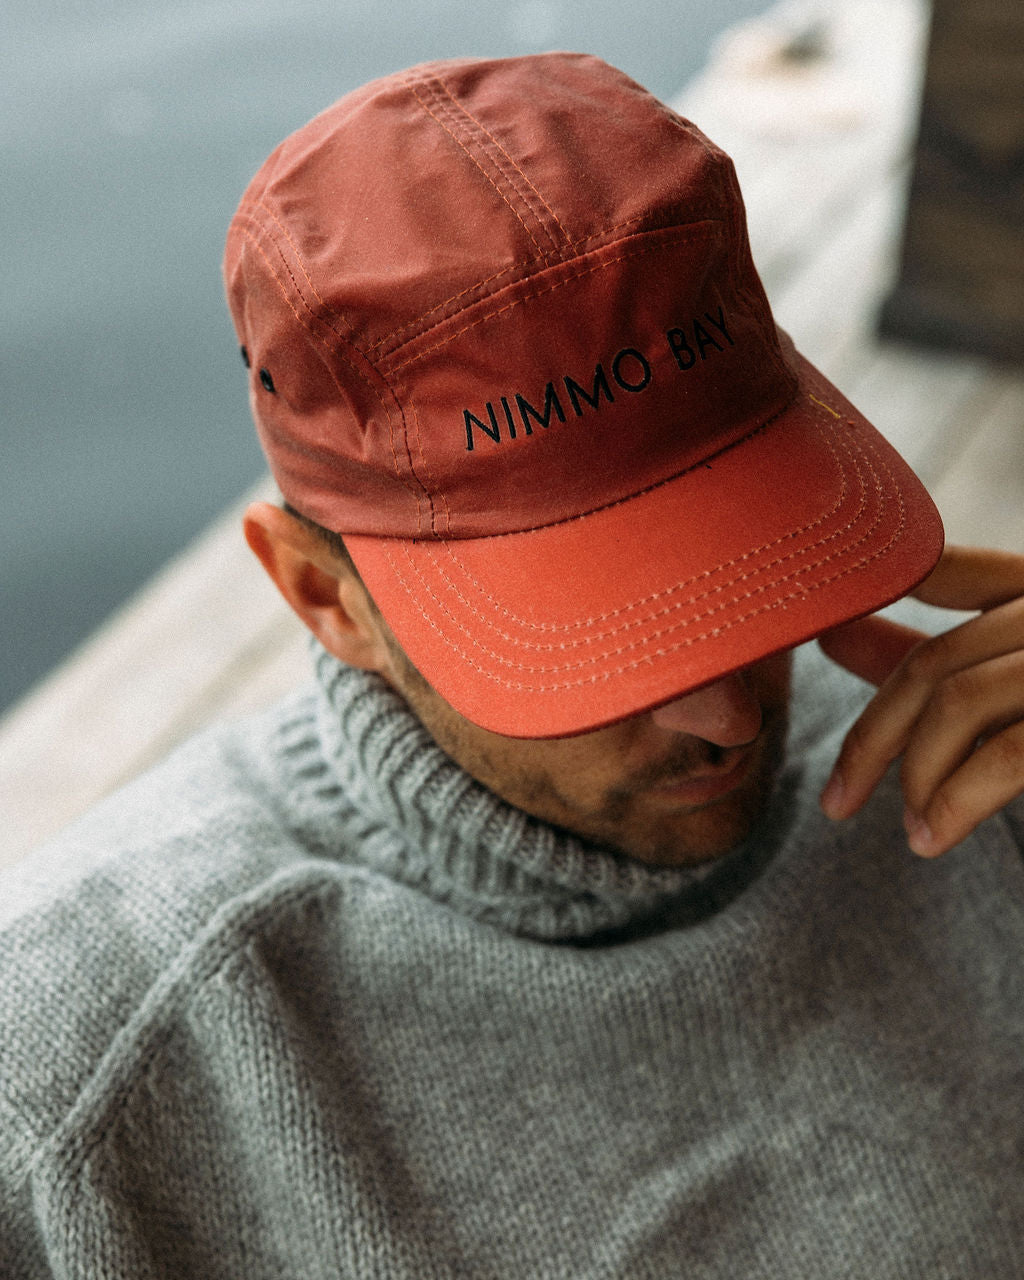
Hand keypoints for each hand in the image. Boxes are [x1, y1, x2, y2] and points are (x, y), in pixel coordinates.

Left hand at [818, 545, 1023, 855]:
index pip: (944, 573)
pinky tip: (933, 833)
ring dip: (914, 773)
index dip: (872, 607)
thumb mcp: (1021, 670)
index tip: (818, 639)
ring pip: (959, 697)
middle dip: (869, 735)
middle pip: (935, 658)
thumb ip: (945, 651)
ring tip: (908, 832)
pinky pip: (1009, 751)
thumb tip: (838, 632)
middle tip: (834, 802)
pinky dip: (957, 796)